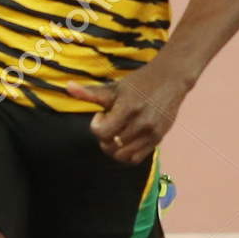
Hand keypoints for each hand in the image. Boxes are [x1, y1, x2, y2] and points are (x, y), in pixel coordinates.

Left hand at [66, 61, 190, 163]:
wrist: (171, 79)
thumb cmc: (139, 82)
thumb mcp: (115, 87)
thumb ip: (90, 93)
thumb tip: (67, 87)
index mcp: (128, 108)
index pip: (102, 132)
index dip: (97, 125)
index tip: (102, 114)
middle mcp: (141, 123)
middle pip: (111, 146)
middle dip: (104, 137)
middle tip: (110, 124)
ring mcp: (151, 133)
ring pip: (123, 156)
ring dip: (114, 148)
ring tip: (117, 134)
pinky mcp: (158, 139)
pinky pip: (136, 159)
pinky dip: (126, 155)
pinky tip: (125, 141)